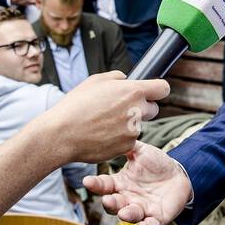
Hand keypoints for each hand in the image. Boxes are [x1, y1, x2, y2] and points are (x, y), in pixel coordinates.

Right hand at [33, 71, 168, 163]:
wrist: (61, 134)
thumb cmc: (75, 105)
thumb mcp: (95, 81)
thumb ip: (117, 78)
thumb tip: (126, 79)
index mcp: (133, 91)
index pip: (163, 88)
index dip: (157, 90)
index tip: (152, 92)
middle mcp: (137, 111)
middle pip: (153, 109)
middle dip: (142, 109)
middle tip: (121, 109)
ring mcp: (133, 131)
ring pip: (138, 126)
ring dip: (127, 125)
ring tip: (102, 123)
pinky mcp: (127, 146)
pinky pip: (128, 141)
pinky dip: (118, 139)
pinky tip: (101, 135)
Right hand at [84, 142, 191, 224]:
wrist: (179, 174)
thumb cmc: (156, 163)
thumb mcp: (141, 152)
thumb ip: (127, 147)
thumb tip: (114, 135)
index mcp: (120, 183)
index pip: (104, 185)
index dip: (95, 184)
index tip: (87, 181)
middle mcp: (127, 198)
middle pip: (114, 204)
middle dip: (110, 203)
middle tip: (108, 199)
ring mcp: (141, 209)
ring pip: (130, 215)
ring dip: (126, 215)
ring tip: (124, 212)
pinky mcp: (156, 218)